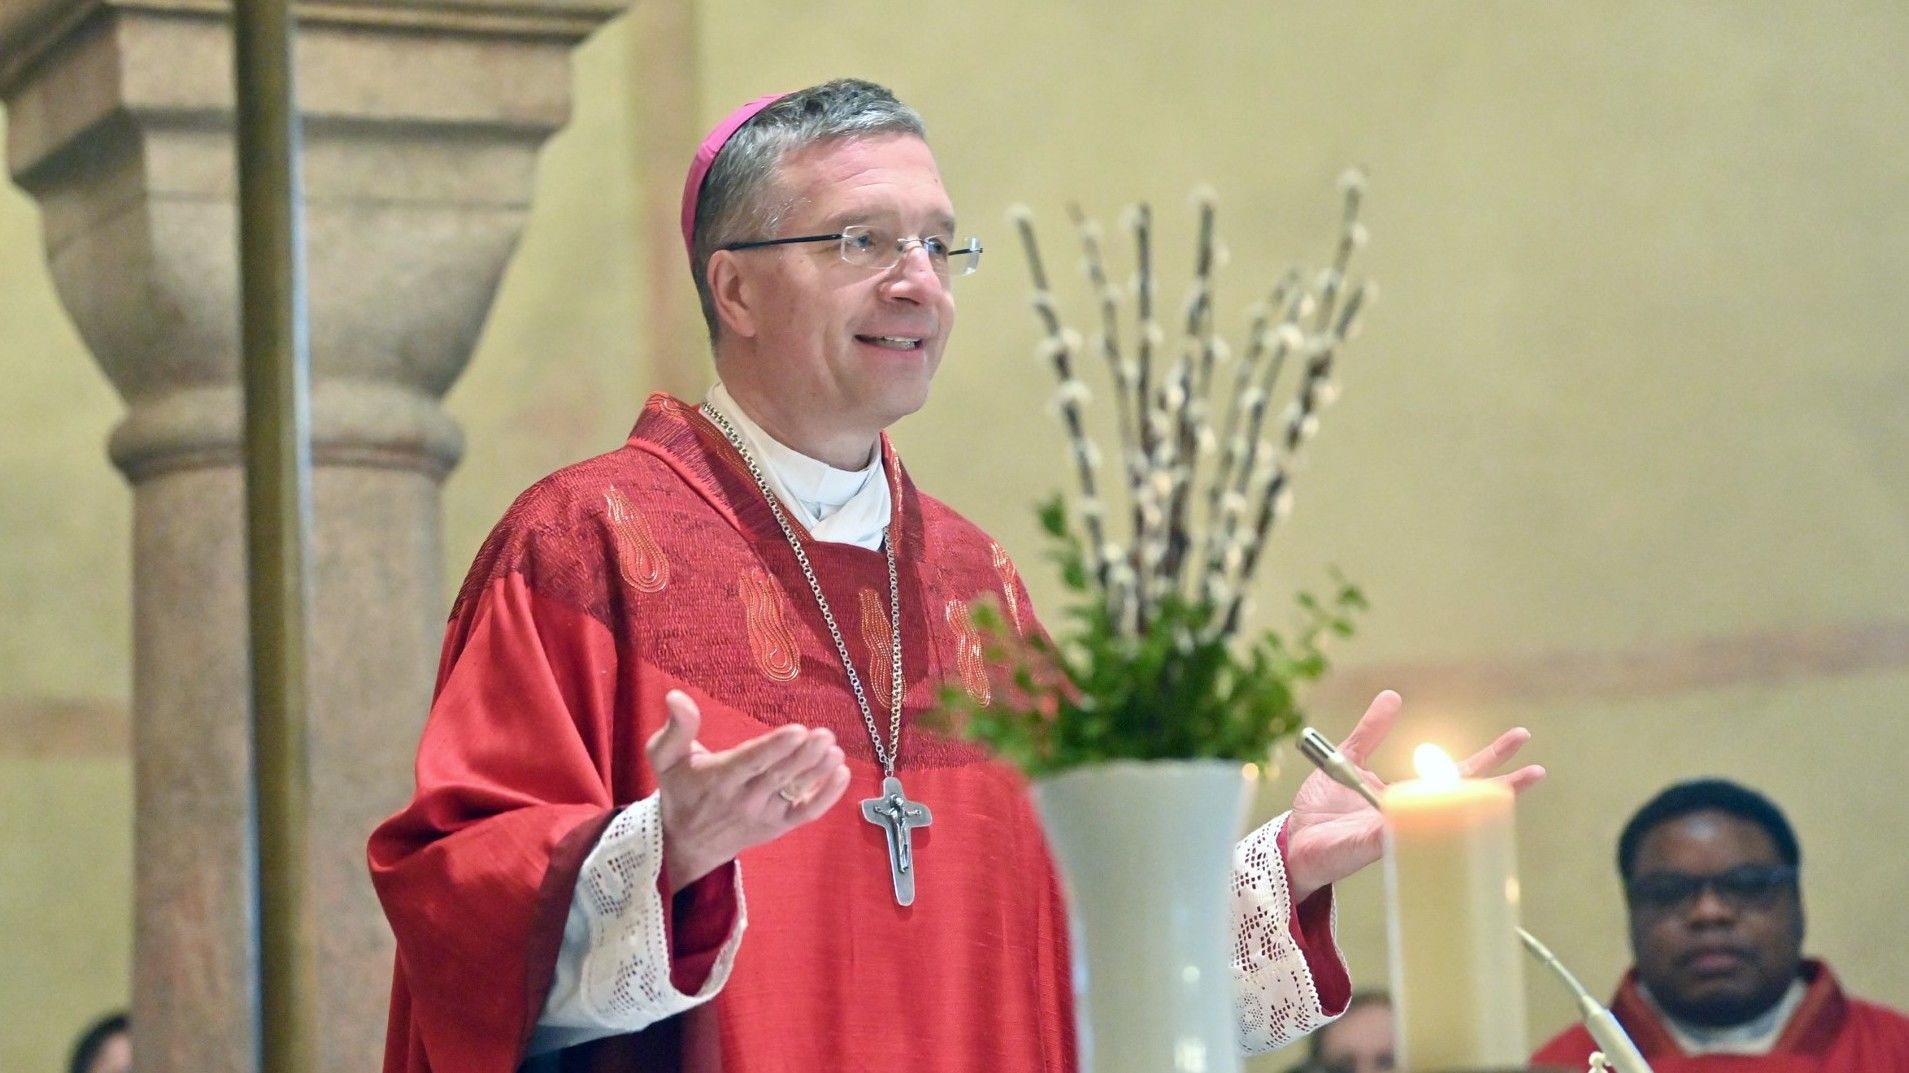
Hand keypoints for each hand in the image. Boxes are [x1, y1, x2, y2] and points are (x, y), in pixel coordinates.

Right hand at [646, 689, 851, 892]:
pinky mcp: (779, 826)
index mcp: (719, 779)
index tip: (798, 731)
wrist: (686, 844)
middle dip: (804, 756)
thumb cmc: (680, 791)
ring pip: (795, 793)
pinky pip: (806, 813)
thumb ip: (675, 728)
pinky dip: (827, 797)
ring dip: (818, 772)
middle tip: (825, 735)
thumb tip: (676, 697)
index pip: (751, 762)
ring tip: (835, 751)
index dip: (775, 748)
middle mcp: (744, 799)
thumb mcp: (665, 759)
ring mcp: (764, 815)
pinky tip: (843, 774)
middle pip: (778, 777)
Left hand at [1283, 690, 1544, 902]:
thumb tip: (1393, 696)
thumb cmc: (1321, 810)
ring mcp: (1399, 833)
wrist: (1295, 842)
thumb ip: (1370, 732)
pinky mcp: (1375, 845)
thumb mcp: (1346, 760)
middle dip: (1502, 784)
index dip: (1489, 759)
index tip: (1519, 741)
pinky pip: (1402, 831)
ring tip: (1514, 790)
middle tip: (1538, 768)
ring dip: (1476, 807)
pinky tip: (1453, 805)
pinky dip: (1422, 820)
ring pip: (1445, 821)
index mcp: (1409, 796)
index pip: (1457, 776)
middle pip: (1465, 800)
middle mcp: (1413, 817)